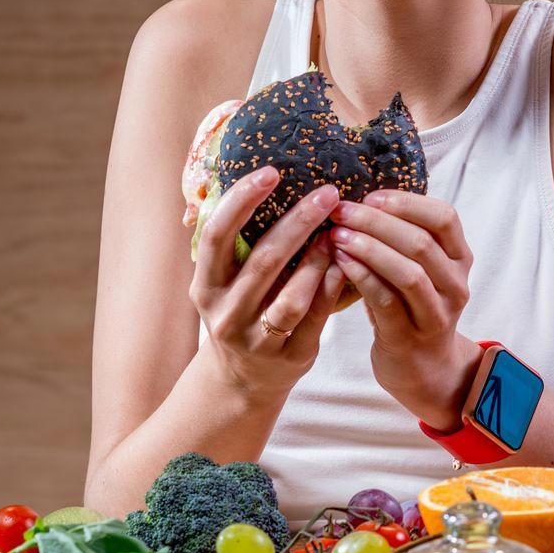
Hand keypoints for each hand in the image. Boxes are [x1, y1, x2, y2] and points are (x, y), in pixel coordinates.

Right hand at [189, 168, 347, 399]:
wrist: (242, 380)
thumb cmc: (240, 311)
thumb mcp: (224, 282)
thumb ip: (237, 244)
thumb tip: (261, 178)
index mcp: (205, 286)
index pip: (216, 236)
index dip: (241, 201)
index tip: (270, 172)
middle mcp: (226, 313)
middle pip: (263, 261)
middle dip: (298, 223)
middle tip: (328, 193)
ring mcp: (257, 340)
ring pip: (292, 297)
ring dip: (319, 259)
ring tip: (340, 230)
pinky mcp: (290, 358)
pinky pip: (317, 318)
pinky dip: (332, 287)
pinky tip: (348, 263)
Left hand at [328, 190, 474, 429]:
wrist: (422, 366)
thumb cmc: (409, 306)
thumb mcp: (417, 268)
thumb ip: (402, 238)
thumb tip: (359, 199)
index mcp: (460, 258)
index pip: (445, 217)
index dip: (407, 202)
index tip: (371, 196)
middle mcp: (455, 284)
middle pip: (422, 243)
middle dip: (377, 222)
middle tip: (341, 212)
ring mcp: (437, 313)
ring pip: (409, 272)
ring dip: (369, 249)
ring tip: (337, 235)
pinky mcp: (411, 336)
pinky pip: (387, 301)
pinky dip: (363, 277)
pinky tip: (340, 262)